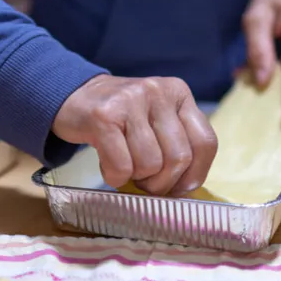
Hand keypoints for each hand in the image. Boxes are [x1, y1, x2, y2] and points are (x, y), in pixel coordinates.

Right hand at [52, 74, 217, 195]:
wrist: (74, 97)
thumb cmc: (121, 118)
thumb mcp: (157, 119)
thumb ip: (177, 143)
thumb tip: (187, 189)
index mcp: (179, 93)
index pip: (205, 142)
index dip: (194, 174)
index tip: (179, 187)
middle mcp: (159, 92)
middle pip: (179, 158)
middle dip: (162, 182)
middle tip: (145, 181)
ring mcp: (131, 100)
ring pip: (151, 164)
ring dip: (136, 178)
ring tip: (124, 165)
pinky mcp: (104, 116)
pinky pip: (122, 166)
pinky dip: (114, 176)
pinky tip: (107, 164)